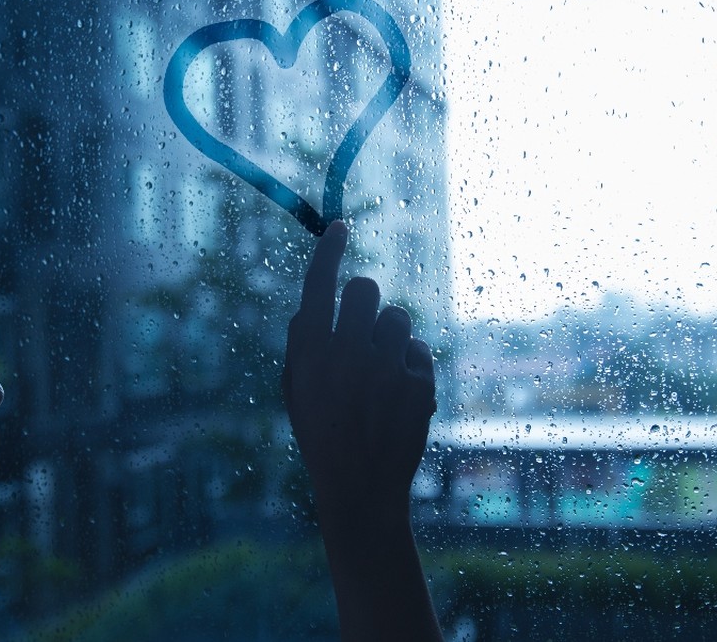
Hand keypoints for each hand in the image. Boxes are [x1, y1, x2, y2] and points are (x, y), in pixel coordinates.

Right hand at [282, 221, 436, 516]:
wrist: (361, 487)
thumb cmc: (322, 434)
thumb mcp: (296, 391)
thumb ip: (302, 346)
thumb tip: (312, 306)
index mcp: (311, 353)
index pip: (320, 283)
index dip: (329, 250)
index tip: (339, 228)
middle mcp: (349, 354)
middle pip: (365, 289)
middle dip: (363, 301)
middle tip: (360, 326)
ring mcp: (387, 369)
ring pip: (398, 318)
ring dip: (389, 334)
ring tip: (380, 369)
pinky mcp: (420, 385)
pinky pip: (419, 350)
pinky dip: (410, 365)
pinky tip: (398, 394)